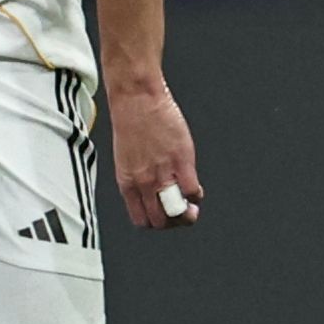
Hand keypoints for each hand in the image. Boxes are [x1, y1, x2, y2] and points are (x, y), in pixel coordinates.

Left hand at [108, 78, 202, 228]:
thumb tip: (150, 192)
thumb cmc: (130, 123)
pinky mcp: (181, 162)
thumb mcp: (126, 159)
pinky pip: (193, 191)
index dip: (156, 222)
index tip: (164, 217)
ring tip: (191, 203)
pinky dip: (197, 194)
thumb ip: (137, 178)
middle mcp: (144, 183)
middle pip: (161, 221)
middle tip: (182, 212)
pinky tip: (195, 186)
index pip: (141, 220)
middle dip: (173, 221)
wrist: (136, 100)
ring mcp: (163, 174)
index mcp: (127, 183)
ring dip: (188, 213)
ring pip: (177, 212)